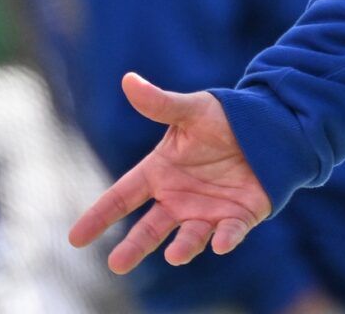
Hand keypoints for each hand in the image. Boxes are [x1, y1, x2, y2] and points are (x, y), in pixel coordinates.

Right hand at [68, 73, 272, 272]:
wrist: (268, 127)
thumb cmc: (223, 118)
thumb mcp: (192, 110)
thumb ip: (161, 104)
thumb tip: (129, 80)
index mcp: (160, 172)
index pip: (122, 196)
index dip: (99, 216)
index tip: (75, 238)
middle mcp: (179, 198)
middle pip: (150, 228)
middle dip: (134, 246)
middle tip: (117, 264)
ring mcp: (207, 211)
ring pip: (189, 237)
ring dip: (183, 247)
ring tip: (175, 255)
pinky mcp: (238, 216)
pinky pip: (230, 232)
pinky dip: (225, 239)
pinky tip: (221, 243)